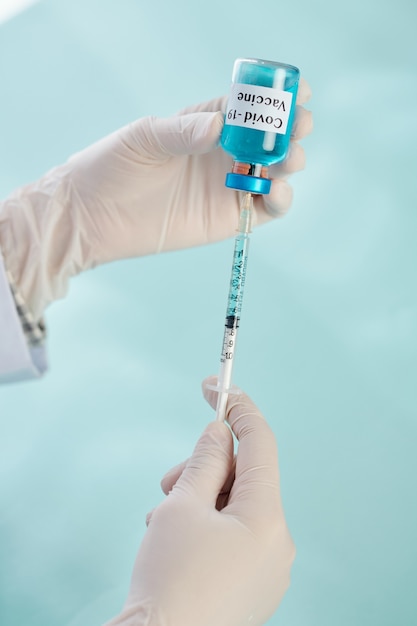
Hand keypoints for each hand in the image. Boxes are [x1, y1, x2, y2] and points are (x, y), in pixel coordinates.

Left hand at [0, 82, 311, 320]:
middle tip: (298, 127)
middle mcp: (224, 153)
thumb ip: (182, 131)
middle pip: (271, 139)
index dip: (277, 98)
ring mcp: (229, 185)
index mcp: (206, 124)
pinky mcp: (229, 217)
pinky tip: (274, 191)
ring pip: (276, 172)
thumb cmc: (113, 167)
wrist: (95, 217)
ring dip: (291, 162)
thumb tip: (219, 125)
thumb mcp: (144, 139)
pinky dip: (280, 199)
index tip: (298, 89)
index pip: (250, 106)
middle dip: (292, 130)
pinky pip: (266, 208)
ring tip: (289, 159)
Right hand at [105, 378, 294, 625]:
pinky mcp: (253, 585)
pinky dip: (206, 526)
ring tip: (164, 520)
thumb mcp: (182, 506)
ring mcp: (268, 568)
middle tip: (169, 482)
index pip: (260, 444)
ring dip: (200, 500)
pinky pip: (234, 537)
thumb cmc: (170, 579)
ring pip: (235, 508)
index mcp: (267, 518)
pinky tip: (175, 541)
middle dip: (205, 468)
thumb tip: (219, 432)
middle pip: (243, 478)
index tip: (217, 386)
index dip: (238, 409)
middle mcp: (278, 542)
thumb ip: (205, 461)